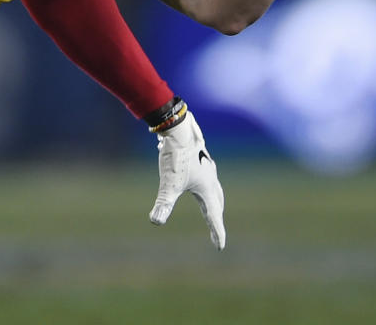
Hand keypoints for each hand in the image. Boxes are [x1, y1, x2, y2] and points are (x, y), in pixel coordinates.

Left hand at [149, 109, 225, 250]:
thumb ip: (164, 203)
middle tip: (216, 230)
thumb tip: (155, 221)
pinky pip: (205, 173)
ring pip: (213, 186)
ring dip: (214, 199)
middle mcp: (210, 177)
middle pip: (217, 202)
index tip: (220, 247)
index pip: (213, 215)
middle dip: (216, 217)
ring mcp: (205, 165)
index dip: (216, 232)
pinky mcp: (197, 156)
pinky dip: (204, 182)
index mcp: (207, 188)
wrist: (178, 128)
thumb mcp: (169, 183)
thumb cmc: (176, 156)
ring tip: (211, 204)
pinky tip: (196, 177)